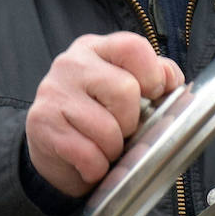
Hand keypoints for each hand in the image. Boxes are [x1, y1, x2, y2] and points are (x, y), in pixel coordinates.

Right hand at [25, 33, 182, 196]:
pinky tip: (88, 161)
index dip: (153, 75)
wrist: (54, 151)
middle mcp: (71, 63)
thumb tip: (173, 81)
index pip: (133, 47)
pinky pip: (88, 155)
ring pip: (108, 129)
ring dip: (113, 149)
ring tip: (102, 147)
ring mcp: (53, 91)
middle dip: (130, 121)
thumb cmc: (99, 118)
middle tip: (120, 130)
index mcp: (97, 49)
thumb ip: (154, 78)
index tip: (153, 95)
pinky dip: (96, 168)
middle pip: (125, 90)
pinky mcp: (41, 122)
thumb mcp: (127, 91)